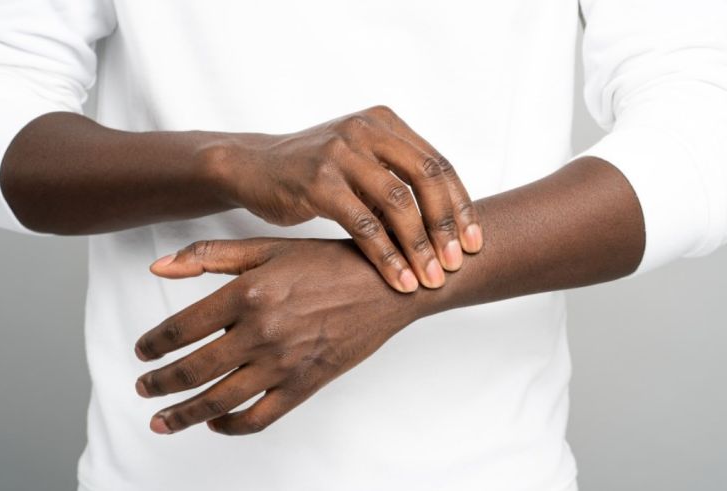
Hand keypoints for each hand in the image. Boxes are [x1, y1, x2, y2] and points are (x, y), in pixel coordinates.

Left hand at [133, 238, 424, 434]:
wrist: (386, 287)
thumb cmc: (330, 263)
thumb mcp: (269, 248)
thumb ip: (210, 256)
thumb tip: (158, 266)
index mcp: (246, 293)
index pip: (180, 328)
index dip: (153, 345)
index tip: (143, 352)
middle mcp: (260, 332)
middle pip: (192, 370)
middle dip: (158, 384)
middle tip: (143, 388)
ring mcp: (282, 363)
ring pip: (218, 401)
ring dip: (183, 415)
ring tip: (162, 421)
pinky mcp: (304, 385)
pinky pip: (258, 418)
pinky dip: (230, 427)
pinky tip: (216, 423)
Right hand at [199, 105, 482, 291]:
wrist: (251, 167)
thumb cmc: (311, 172)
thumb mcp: (359, 164)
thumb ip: (396, 181)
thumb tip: (446, 225)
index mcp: (384, 123)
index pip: (437, 164)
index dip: (460, 205)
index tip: (475, 242)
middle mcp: (366, 131)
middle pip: (426, 179)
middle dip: (447, 225)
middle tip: (458, 263)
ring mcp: (341, 153)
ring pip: (398, 203)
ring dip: (420, 246)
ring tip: (432, 279)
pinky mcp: (317, 182)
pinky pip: (363, 224)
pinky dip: (386, 255)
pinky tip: (398, 279)